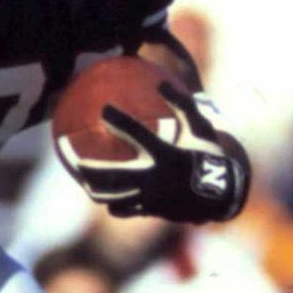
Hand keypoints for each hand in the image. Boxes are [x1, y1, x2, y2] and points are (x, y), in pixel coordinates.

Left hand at [72, 83, 248, 222]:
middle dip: (87, 165)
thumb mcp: (200, 127)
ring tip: (81, 177)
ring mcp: (150, 198)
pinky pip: (124, 209)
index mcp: (166, 155)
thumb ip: (181, 105)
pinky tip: (104, 198)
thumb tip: (161, 81)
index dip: (120, 121)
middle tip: (71, 154)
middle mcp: (154, 178)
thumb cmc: (209, 154)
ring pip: (112, 196)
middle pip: (111, 174)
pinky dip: (112, 203)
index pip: (138, 136)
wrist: (221, 195)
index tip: (103, 110)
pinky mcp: (150, 211)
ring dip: (94, 186)